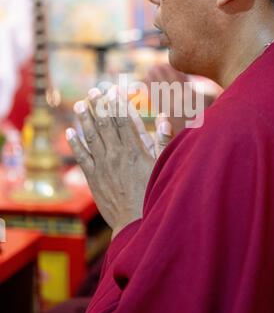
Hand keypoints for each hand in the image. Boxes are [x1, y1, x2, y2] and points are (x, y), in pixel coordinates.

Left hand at [66, 86, 171, 238]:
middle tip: (93, 91)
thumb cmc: (153, 193)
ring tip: (79, 104)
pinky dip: (75, 143)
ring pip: (91, 136)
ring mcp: (103, 165)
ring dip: (84, 119)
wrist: (136, 223)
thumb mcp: (163, 166)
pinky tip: (70, 132)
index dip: (117, 103)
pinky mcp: (93, 178)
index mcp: (135, 149)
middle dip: (98, 105)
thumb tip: (162, 118)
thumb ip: (163, 141)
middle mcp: (116, 154)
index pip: (123, 120)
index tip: (112, 90)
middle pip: (105, 124)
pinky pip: (81, 157)